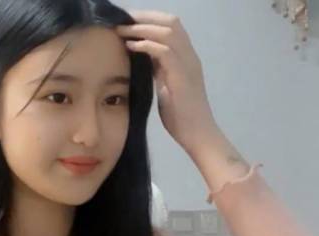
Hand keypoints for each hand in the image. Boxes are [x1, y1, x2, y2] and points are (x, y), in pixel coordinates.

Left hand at [116, 10, 220, 153]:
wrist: (197, 134)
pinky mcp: (182, 77)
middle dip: (144, 17)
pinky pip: (166, 52)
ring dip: (142, 28)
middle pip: (170, 22)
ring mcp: (188, 65)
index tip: (127, 20)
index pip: (170, 26)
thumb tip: (141, 57)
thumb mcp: (165, 86)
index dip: (149, 19)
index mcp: (186, 57)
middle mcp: (190, 56)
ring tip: (122, 30)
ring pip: (168, 32)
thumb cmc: (180, 115)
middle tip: (121, 19)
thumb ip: (158, 70)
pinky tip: (131, 46)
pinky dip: (146, 45)